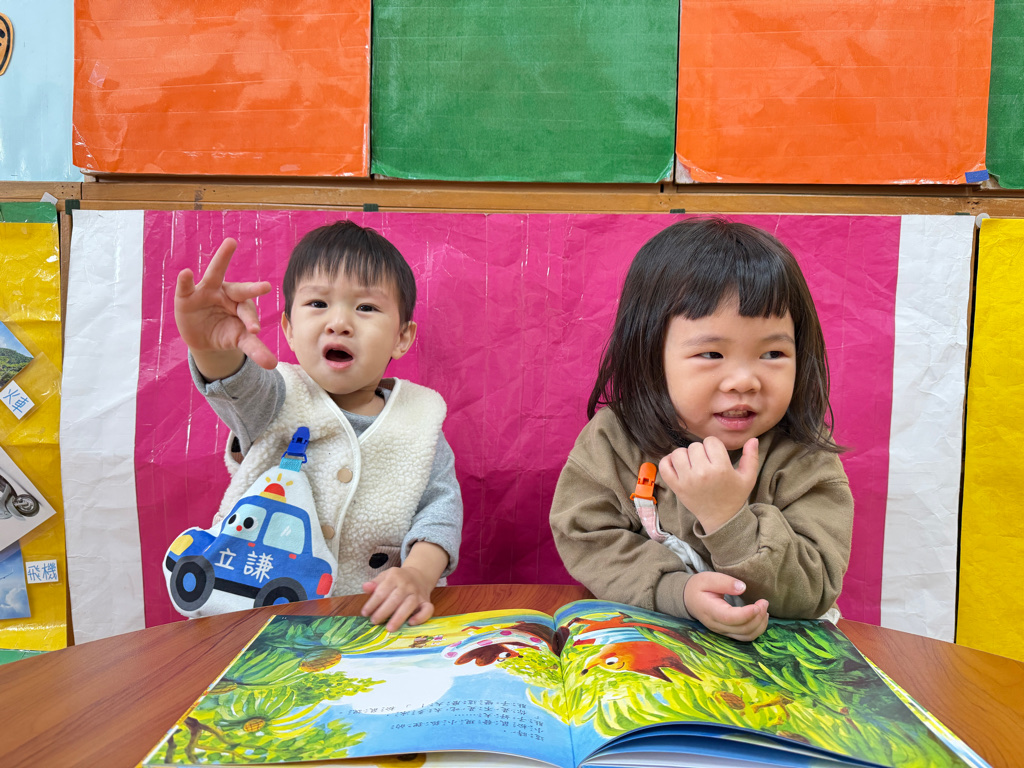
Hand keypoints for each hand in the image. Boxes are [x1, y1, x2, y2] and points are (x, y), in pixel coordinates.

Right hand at [174, 237, 276, 377]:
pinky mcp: (187, 296)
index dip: (250, 321)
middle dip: (251, 287)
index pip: (248, 312)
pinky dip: (185, 280)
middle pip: (240, 289)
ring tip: (231, 243)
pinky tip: (185, 273)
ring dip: (222, 258)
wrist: (203, 335)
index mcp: (242, 304)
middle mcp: (227, 293)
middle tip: (266, 287)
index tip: (255, 330)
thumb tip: (273, 366)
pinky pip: (186, 286)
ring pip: (215, 273)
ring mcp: (206, 291)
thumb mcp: (239, 341)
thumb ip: (255, 349)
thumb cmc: (227, 333)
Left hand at [361, 565, 434, 631]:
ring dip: (399, 617)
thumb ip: (375, 583)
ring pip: (409, 605)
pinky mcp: (426, 601)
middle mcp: (407, 584)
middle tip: (374, 621)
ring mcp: (418, 593)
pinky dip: (421, 617)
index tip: (365, 613)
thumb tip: (365, 587)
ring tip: (389, 628)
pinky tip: (411, 623)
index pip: (382, 591)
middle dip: (383, 611)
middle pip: (395, 599)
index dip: (372, 603)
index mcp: (395, 576)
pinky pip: (427, 609)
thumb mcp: (385, 577)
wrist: (419, 575)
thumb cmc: (397, 580)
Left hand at [659, 436, 758, 533]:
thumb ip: (751, 457)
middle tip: (706, 462)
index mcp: (721, 469)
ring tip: (693, 464)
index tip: (716, 456)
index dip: (714, 446)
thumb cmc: (734, 496)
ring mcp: (686, 480)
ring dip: (685, 455)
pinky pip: (664, 466)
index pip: (711, 441)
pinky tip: (677, 465)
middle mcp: (702, 473)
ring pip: (678, 453)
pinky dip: (668, 462)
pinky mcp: (676, 486)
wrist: (721, 519)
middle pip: (694, 446)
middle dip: (701, 451)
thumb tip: (752, 439)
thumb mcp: (748, 477)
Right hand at [683, 571, 768, 641]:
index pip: (730, 618)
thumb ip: (724, 582)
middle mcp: (716, 625)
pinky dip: (757, 629)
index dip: (747, 614)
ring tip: (764, 609)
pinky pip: (745, 636)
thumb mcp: (708, 578)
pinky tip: (760, 617)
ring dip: (760, 625)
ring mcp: (722, 631)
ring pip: (746, 636)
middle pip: (742, 629)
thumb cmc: (698, 587)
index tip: (759, 604)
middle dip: (758, 617)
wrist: (688, 599)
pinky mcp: (728, 632)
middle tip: (764, 602)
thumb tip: (743, 588)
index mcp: (710, 610)